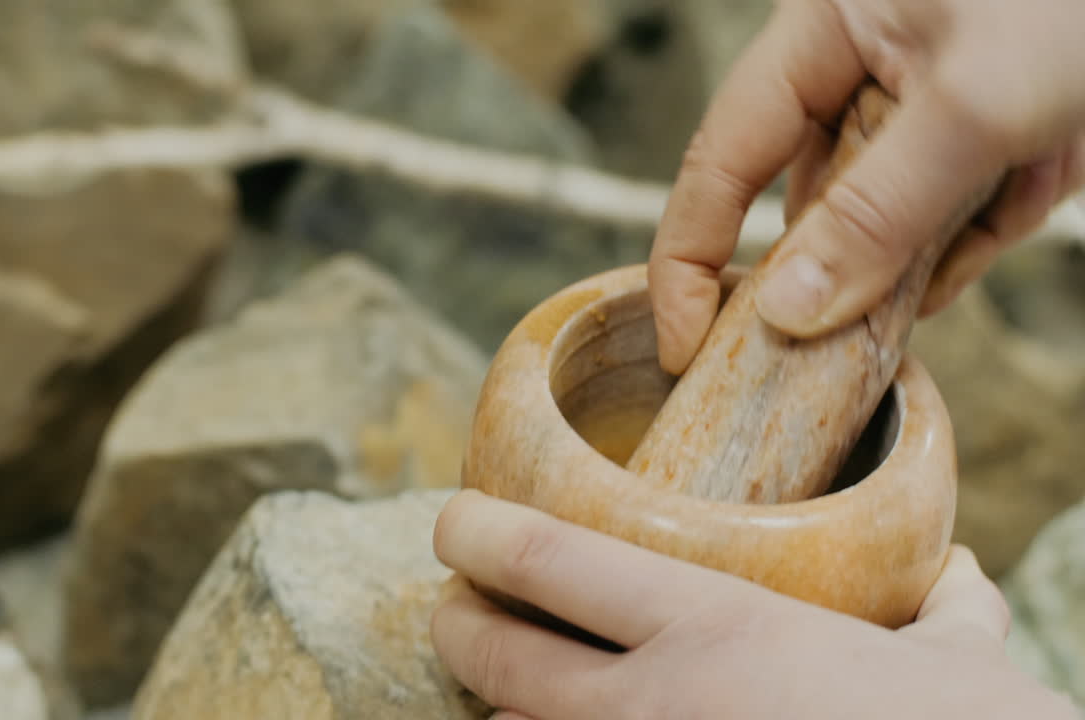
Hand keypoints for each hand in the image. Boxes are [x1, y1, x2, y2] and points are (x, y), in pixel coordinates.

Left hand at [431, 490, 1076, 718]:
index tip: (455, 522)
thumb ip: (941, 617)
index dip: (479, 533)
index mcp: (717, 628)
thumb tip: (957, 582)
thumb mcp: (961, 668)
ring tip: (512, 692)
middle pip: (497, 653)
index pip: (548, 557)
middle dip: (458, 624)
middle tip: (456, 609)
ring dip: (504, 710)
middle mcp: (658, 705)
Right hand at [649, 0, 1084, 374]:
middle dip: (810, 280)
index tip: (681, 346)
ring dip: (889, 282)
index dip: (691, 255)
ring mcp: (929, 127)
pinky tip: (974, 254)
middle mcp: (863, 87)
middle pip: (800, 207)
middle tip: (805, 361)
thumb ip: (875, 212)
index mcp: (823, 40)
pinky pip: (946, 237)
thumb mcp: (976, 104)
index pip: (722, 160)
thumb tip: (784, 313)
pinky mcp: (989, 159)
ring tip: (896, 309)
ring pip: (875, 233)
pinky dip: (953, 267)